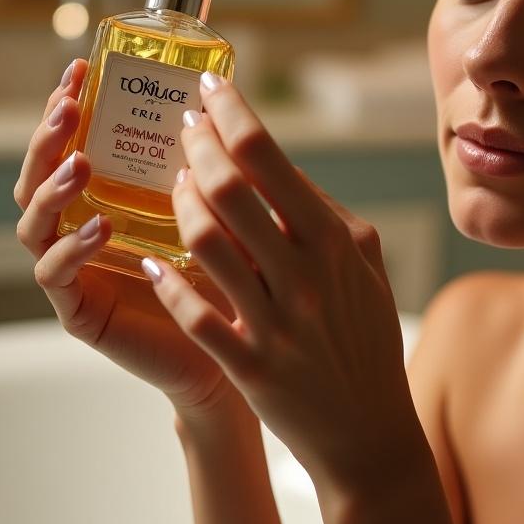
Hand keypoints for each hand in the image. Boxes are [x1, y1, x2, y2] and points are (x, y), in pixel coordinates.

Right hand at [14, 59, 246, 420]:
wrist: (230, 351)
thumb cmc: (225, 278)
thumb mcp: (218, 211)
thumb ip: (208, 168)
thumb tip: (221, 104)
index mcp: (107, 198)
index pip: (73, 144)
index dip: (70, 106)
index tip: (81, 69)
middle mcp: (80, 228)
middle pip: (38, 175)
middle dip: (48, 136)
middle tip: (68, 106)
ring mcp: (73, 270)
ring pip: (33, 221)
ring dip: (52, 187)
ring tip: (80, 164)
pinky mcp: (78, 310)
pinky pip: (53, 275)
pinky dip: (72, 249)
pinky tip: (100, 227)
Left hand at [140, 72, 416, 494]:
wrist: (372, 433)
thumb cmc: (368, 343)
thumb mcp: (366, 271)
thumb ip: (329, 218)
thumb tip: (283, 174)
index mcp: (335, 243)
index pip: (270, 158)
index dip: (230, 116)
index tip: (208, 90)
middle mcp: (305, 275)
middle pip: (228, 188)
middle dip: (195, 146)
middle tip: (182, 128)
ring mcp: (275, 321)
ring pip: (204, 243)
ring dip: (179, 204)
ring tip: (173, 186)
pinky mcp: (249, 363)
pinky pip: (194, 311)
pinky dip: (166, 281)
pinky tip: (151, 262)